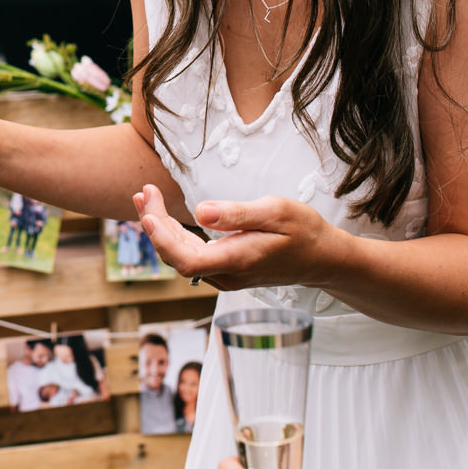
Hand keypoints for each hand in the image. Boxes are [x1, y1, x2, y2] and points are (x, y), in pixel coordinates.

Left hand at [132, 184, 351, 290]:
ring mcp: (226, 276)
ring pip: (182, 258)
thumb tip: (200, 212)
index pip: (188, 261)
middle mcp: (228, 274)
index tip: (150, 215)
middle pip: (178, 258)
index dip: (163, 241)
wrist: (322, 257)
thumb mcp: (276, 211)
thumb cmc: (303, 231)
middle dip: (155, 226)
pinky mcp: (226, 270)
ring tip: (146, 198)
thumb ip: (237, 213)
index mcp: (239, 259)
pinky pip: (192, 257)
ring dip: (161, 230)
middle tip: (144, 192)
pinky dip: (174, 236)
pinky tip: (164, 217)